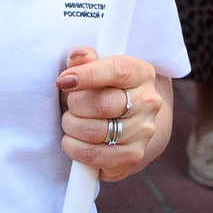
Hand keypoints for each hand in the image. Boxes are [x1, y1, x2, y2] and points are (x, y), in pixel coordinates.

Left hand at [57, 47, 167, 180]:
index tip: (63, 80)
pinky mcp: (133, 157)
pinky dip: (74, 148)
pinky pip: (93, 156)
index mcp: (142, 73)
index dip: (88, 75)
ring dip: (71, 126)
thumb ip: (85, 59)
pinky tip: (73, 140)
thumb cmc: (103, 90)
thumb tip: (78, 56)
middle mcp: (149, 102)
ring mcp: (144, 132)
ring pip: (94, 131)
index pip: (118, 70)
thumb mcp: (95, 68)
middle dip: (75, 104)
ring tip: (70, 121)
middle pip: (103, 104)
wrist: (130, 123)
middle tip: (70, 104)